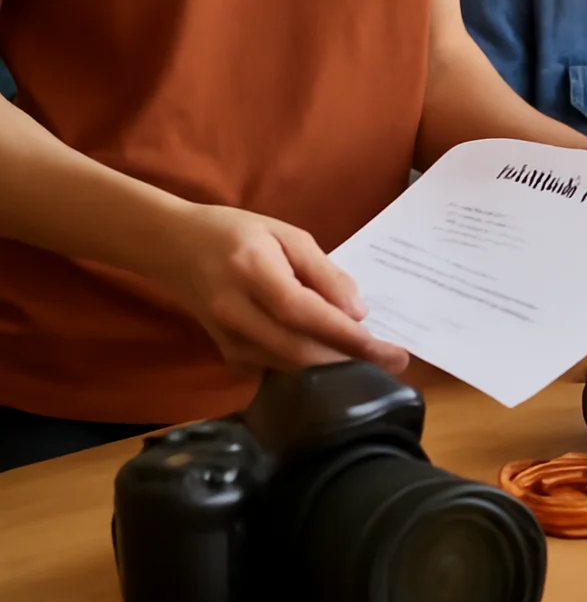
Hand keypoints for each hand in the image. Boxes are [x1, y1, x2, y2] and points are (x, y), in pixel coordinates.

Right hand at [159, 204, 409, 376]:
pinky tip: (333, 356)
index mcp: (252, 271)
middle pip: (299, 350)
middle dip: (352, 360)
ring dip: (334, 366)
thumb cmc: (237, 233)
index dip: (349, 337)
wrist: (176, 247)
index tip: (391, 351)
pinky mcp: (227, 354)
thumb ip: (324, 272)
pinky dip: (308, 367)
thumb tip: (358, 312)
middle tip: (395, 361)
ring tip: (372, 357)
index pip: (305, 314)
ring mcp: (227, 338)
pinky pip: (276, 368)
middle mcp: (235, 311)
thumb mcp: (287, 234)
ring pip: (290, 366)